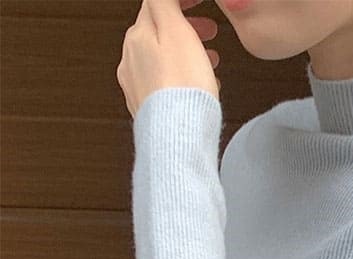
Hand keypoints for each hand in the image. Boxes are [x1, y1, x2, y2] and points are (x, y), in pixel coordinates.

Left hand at [117, 0, 220, 119]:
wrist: (178, 139)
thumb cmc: (182, 89)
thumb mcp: (176, 30)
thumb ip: (164, 3)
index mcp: (136, 36)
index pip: (155, 5)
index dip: (180, 2)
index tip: (199, 5)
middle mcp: (130, 61)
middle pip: (158, 33)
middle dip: (185, 29)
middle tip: (209, 32)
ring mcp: (136, 88)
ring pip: (161, 60)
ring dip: (185, 54)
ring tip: (209, 60)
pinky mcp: (147, 112)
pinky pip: (163, 86)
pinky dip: (180, 79)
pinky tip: (197, 87)